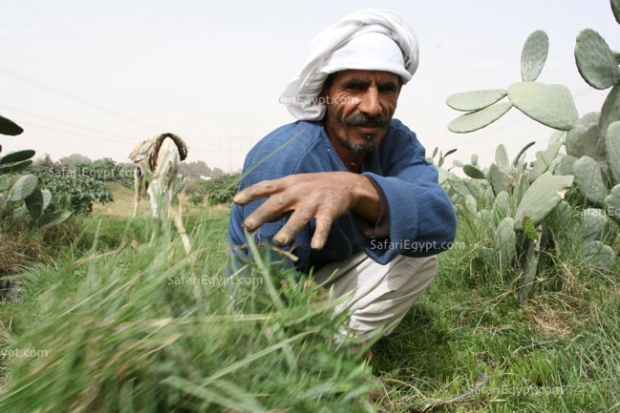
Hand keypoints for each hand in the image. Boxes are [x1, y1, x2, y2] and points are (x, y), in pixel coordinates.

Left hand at [233, 172, 378, 249]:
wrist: (346, 183)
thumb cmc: (313, 187)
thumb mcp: (295, 187)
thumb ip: (278, 201)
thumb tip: (259, 217)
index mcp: (288, 184)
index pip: (266, 186)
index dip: (251, 192)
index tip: (236, 201)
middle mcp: (299, 191)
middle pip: (279, 202)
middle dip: (262, 213)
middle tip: (248, 226)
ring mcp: (314, 200)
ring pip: (300, 215)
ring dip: (289, 228)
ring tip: (279, 242)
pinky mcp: (330, 209)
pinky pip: (324, 224)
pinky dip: (320, 235)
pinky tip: (315, 246)